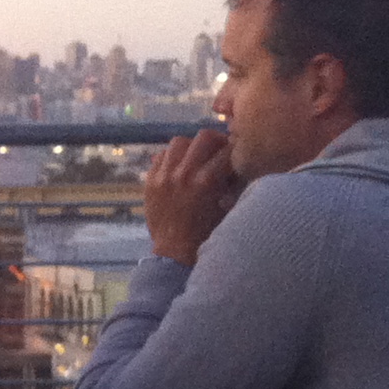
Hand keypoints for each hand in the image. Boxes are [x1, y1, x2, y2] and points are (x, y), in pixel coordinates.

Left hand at [142, 129, 237, 266]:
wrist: (175, 252)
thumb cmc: (208, 233)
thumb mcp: (228, 208)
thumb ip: (232, 183)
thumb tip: (236, 162)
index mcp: (207, 181)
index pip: (227, 150)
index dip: (237, 150)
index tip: (239, 154)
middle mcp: (184, 173)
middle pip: (203, 137)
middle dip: (216, 141)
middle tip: (220, 149)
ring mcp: (164, 176)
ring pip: (178, 142)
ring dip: (192, 146)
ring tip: (198, 156)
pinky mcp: (150, 181)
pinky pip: (160, 157)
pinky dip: (172, 157)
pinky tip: (180, 167)